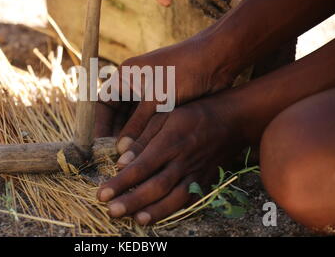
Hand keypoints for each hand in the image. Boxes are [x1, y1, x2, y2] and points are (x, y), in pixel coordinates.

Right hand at [95, 27, 235, 152]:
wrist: (217, 60)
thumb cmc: (183, 73)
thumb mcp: (157, 99)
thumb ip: (138, 126)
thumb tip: (121, 151)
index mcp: (125, 76)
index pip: (102, 104)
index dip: (99, 125)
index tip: (99, 147)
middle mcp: (134, 85)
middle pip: (117, 115)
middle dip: (116, 136)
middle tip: (116, 159)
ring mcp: (149, 94)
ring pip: (133, 121)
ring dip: (132, 138)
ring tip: (130, 160)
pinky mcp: (164, 103)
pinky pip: (149, 123)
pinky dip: (146, 136)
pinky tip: (146, 152)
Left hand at [96, 96, 245, 224]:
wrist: (232, 120)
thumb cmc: (194, 113)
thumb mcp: (166, 114)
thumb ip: (143, 137)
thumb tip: (122, 159)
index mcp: (170, 142)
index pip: (141, 167)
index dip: (120, 182)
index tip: (102, 193)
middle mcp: (182, 161)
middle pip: (155, 186)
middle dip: (132, 201)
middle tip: (111, 211)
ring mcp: (195, 173)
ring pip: (174, 198)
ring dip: (154, 212)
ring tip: (135, 220)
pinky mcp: (205, 180)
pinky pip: (189, 200)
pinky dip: (175, 210)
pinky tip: (159, 216)